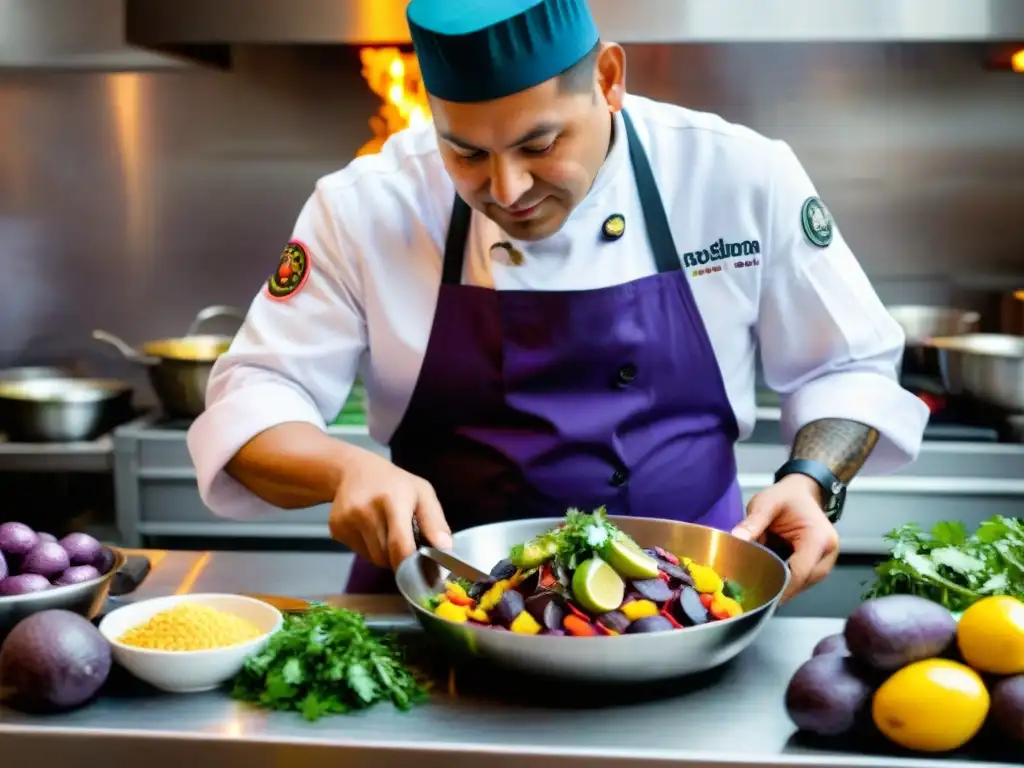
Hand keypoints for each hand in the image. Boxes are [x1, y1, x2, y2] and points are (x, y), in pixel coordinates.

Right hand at [328, 450, 452, 570]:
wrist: (353, 470)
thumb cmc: (394, 483)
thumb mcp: (422, 492)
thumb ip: (435, 522)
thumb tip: (445, 550)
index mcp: (393, 499)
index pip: (400, 545)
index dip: (412, 566)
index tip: (425, 574)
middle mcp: (366, 509)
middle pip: (387, 556)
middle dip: (401, 558)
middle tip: (408, 544)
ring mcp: (348, 519)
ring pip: (374, 558)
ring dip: (386, 555)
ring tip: (388, 533)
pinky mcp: (336, 528)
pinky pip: (360, 553)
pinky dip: (370, 550)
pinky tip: (371, 530)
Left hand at [731, 474, 839, 602]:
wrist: (802, 493)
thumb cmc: (786, 497)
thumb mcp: (766, 503)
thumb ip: (752, 523)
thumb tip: (736, 540)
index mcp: (818, 538)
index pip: (799, 572)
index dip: (779, 587)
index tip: (756, 595)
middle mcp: (827, 554)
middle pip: (800, 582)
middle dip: (776, 587)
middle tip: (749, 592)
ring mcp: (824, 563)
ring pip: (800, 584)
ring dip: (779, 584)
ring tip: (755, 584)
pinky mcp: (817, 567)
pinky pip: (799, 580)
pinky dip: (783, 580)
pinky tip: (764, 577)